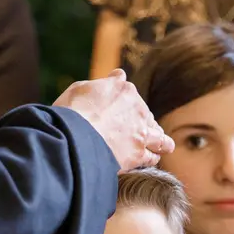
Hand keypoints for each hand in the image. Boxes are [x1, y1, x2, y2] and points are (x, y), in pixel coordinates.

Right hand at [54, 69, 173, 171]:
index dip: (126, 100)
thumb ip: (103, 83)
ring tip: (162, 146)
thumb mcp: (81, 88)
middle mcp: (137, 109)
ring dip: (159, 140)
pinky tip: (152, 158)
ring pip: (159, 137)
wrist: (74, 138)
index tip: (123, 105)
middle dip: (142, 122)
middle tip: (138, 131)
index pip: (129, 91)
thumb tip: (118, 76)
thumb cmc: (71, 113)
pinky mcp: (138, 154)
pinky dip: (153, 156)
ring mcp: (140, 132)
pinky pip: (152, 156)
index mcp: (123, 90)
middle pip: (146, 115)